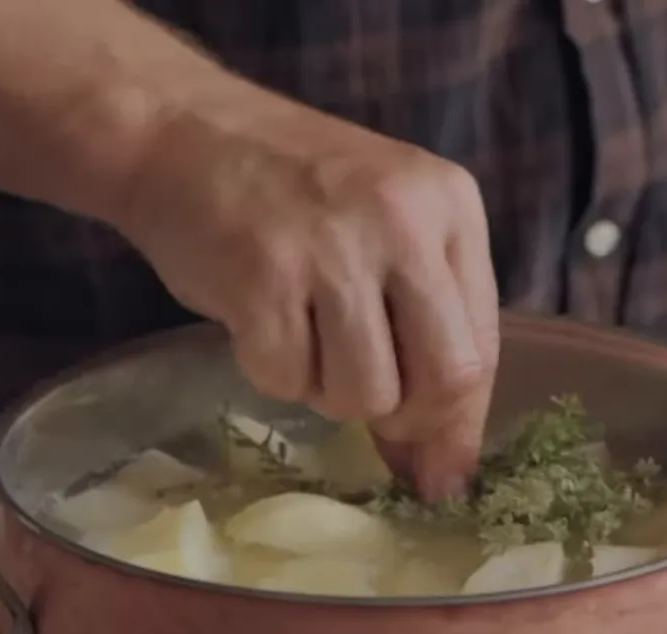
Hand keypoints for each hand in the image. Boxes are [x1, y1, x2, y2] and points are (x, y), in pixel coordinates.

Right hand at [117, 97, 498, 499]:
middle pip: (445, 379)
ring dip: (329, 392)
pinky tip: (259, 319)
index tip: (441, 471)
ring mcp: (334, 248)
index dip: (461, 421)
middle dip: (407, 421)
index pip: (484, 346)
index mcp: (451, 205)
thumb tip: (443, 468)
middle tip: (368, 409)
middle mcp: (406, 221)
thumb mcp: (387, 226)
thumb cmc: (293, 187)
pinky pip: (288, 381)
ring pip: (366, 394)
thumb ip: (426, 325)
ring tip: (303, 336)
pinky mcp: (263, 277)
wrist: (182, 129)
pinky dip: (272, 371)